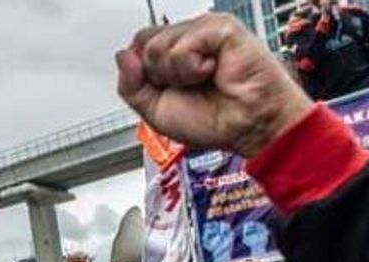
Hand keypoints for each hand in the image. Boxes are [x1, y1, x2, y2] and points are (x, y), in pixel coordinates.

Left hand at [117, 13, 313, 157]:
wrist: (247, 127)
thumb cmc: (214, 121)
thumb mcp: (155, 111)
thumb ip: (131, 86)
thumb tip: (122, 55)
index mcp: (174, 53)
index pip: (138, 46)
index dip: (143, 71)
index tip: (167, 89)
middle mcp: (188, 38)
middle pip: (144, 43)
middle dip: (159, 76)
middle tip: (189, 87)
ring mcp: (203, 30)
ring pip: (158, 46)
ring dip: (177, 75)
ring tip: (204, 80)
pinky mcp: (220, 27)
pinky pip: (182, 46)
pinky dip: (192, 69)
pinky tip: (213, 72)